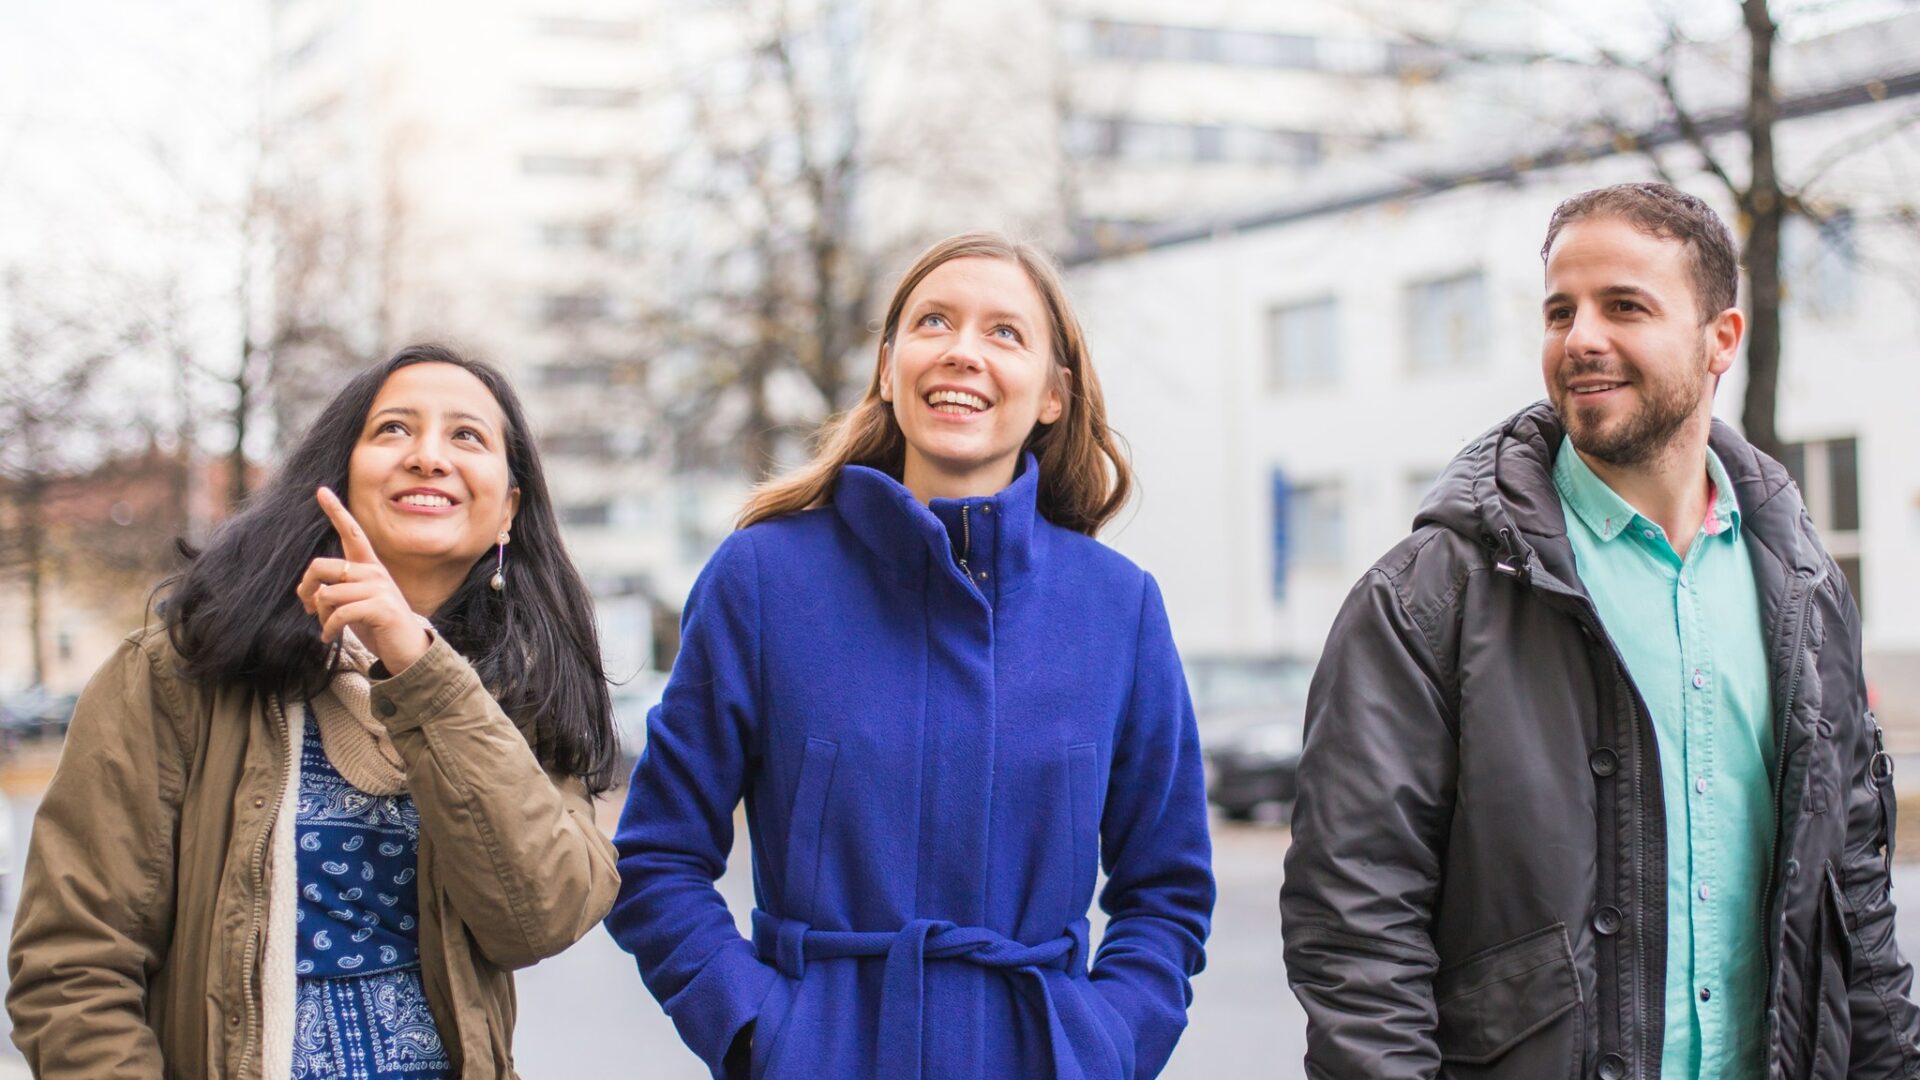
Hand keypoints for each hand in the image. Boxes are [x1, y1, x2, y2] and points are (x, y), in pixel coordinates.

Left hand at [296, 487, 432, 673]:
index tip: (320, 491)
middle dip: (305, 587)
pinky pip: (338, 613)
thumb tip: (311, 593)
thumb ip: (335, 592)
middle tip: (306, 606)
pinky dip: (328, 628)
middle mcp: (374, 572)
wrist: (408, 650)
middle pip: (321, 566)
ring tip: (327, 627)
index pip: (351, 533)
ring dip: (320, 615)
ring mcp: (379, 589)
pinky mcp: (379, 608)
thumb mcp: (355, 604)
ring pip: (327, 593)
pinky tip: (328, 637)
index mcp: (369, 567)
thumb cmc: (378, 626)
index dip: (336, 511)